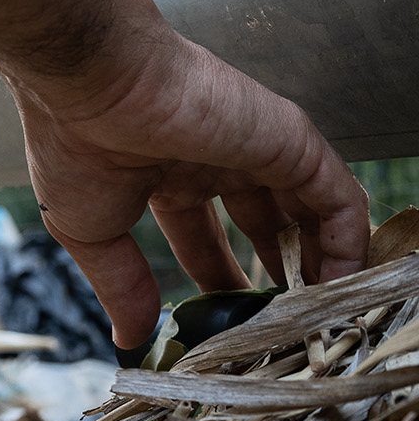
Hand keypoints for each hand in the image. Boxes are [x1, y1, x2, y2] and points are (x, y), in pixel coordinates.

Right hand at [2, 0, 368, 346]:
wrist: (91, 80)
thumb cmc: (73, 140)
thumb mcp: (90, 232)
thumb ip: (119, 286)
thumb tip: (129, 340)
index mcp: (163, 173)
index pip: (203, 235)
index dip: (217, 280)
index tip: (226, 323)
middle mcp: (213, 157)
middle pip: (262, 223)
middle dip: (274, 272)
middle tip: (284, 322)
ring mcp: (254, 147)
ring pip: (306, 210)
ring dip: (320, 261)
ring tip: (324, 312)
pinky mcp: (288, 141)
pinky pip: (336, 197)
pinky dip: (348, 241)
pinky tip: (342, 281)